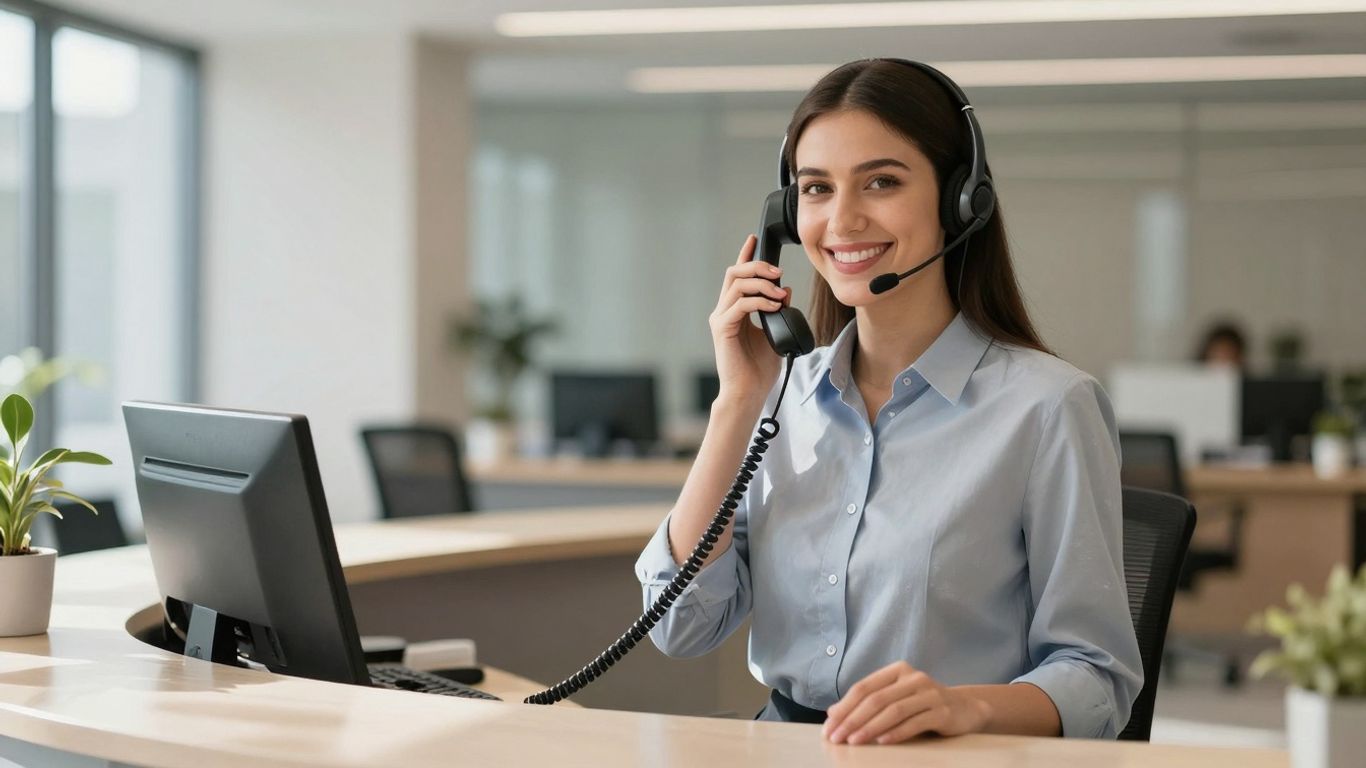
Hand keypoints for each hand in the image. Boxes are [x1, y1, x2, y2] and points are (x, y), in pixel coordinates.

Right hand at [709, 234, 790, 408]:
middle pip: (735, 273)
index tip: (755, 238)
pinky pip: (740, 304)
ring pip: (736, 284)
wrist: (749, 392)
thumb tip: (785, 290)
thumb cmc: (760, 368)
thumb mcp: (776, 332)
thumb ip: (778, 310)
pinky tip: (774, 306)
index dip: (746, 255)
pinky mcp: (723, 328)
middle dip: (757, 265)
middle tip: (778, 271)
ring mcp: (721, 318)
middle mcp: (724, 311)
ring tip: (780, 293)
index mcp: (735, 310)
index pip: (738, 276)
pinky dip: (759, 301)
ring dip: (761, 283)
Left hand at [822, 662, 990, 744]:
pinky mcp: (942, 711)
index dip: (844, 707)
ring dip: (870, 727)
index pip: (864, 687)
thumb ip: (868, 701)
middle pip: (876, 699)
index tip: (829, 725)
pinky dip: (896, 732)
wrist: (964, 709)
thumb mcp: (896, 697)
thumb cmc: (922, 704)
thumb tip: (833, 712)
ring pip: (894, 710)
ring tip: (854, 741)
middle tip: (836, 737)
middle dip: (852, 720)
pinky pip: (915, 722)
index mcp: (897, 670)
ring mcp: (929, 693)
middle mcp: (913, 678)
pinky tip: (882, 742)